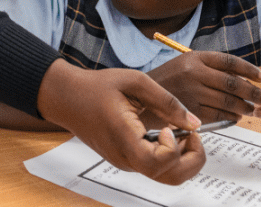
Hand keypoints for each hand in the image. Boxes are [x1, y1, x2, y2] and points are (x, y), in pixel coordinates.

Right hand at [37, 60, 206, 184]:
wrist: (66, 97)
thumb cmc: (95, 87)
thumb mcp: (134, 81)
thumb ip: (166, 101)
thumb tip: (194, 122)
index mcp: (123, 136)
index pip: (157, 163)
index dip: (173, 148)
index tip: (170, 127)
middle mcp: (124, 156)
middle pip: (169, 178)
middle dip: (192, 160)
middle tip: (193, 135)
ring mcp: (124, 161)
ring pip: (164, 176)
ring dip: (182, 159)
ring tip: (181, 133)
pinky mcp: (126, 160)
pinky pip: (154, 167)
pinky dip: (170, 155)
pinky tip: (167, 133)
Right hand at [146, 51, 260, 123]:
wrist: (139, 98)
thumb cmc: (164, 82)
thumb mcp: (182, 65)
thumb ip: (207, 68)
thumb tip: (240, 78)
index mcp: (194, 57)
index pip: (230, 62)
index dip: (250, 70)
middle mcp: (194, 73)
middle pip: (233, 83)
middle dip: (253, 92)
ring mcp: (193, 93)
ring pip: (229, 101)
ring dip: (244, 107)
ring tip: (251, 109)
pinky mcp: (191, 112)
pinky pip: (219, 116)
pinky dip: (231, 118)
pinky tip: (235, 117)